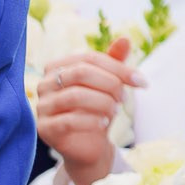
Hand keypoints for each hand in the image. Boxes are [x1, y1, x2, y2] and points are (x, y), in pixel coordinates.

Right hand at [36, 38, 142, 184]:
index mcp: (58, 67)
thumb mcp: (108, 85)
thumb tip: (125, 39)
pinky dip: (91, 120)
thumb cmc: (97, 110)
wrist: (89, 146)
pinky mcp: (44, 128)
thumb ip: (114, 62)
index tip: (142, 82)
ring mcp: (42, 106)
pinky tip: (103, 122)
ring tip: (115, 110)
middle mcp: (45, 83)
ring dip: (103, 103)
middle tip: (124, 98)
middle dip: (110, 84)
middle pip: (80, 73)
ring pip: (75, 96)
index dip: (118, 68)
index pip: (89, 58)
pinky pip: (68, 121)